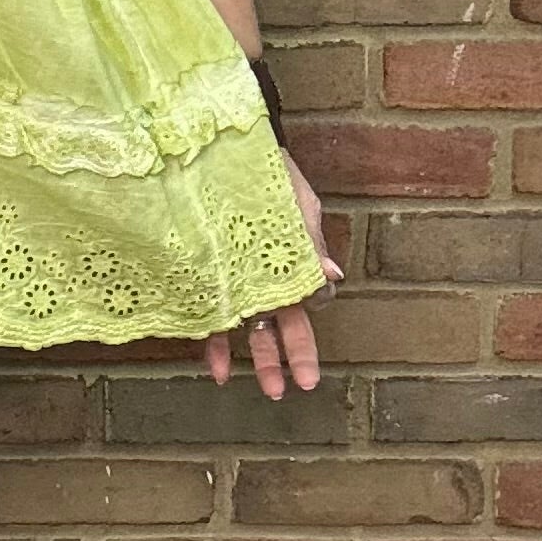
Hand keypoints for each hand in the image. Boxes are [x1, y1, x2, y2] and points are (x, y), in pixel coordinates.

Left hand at [200, 151, 341, 400]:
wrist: (220, 150)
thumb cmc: (267, 173)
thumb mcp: (295, 201)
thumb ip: (309, 240)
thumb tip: (332, 276)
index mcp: (294, 258)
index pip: (310, 300)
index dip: (311, 324)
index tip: (311, 347)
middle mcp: (268, 276)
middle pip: (285, 323)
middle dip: (294, 357)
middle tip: (300, 387)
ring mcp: (238, 281)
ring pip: (254, 328)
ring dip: (262, 361)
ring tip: (270, 390)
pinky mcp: (209, 279)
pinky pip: (213, 317)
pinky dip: (217, 345)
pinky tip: (218, 369)